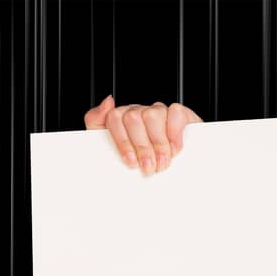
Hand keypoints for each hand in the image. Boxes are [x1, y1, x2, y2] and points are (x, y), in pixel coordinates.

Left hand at [83, 95, 202, 174]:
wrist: (169, 174)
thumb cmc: (137, 162)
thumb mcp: (110, 148)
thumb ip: (97, 122)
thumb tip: (107, 101)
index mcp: (121, 119)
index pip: (114, 118)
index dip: (122, 142)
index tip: (130, 162)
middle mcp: (139, 112)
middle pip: (133, 118)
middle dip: (142, 148)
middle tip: (149, 167)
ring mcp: (159, 111)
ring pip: (153, 116)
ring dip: (159, 144)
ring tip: (162, 162)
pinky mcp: (179, 114)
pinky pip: (175, 113)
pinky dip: (175, 133)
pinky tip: (174, 148)